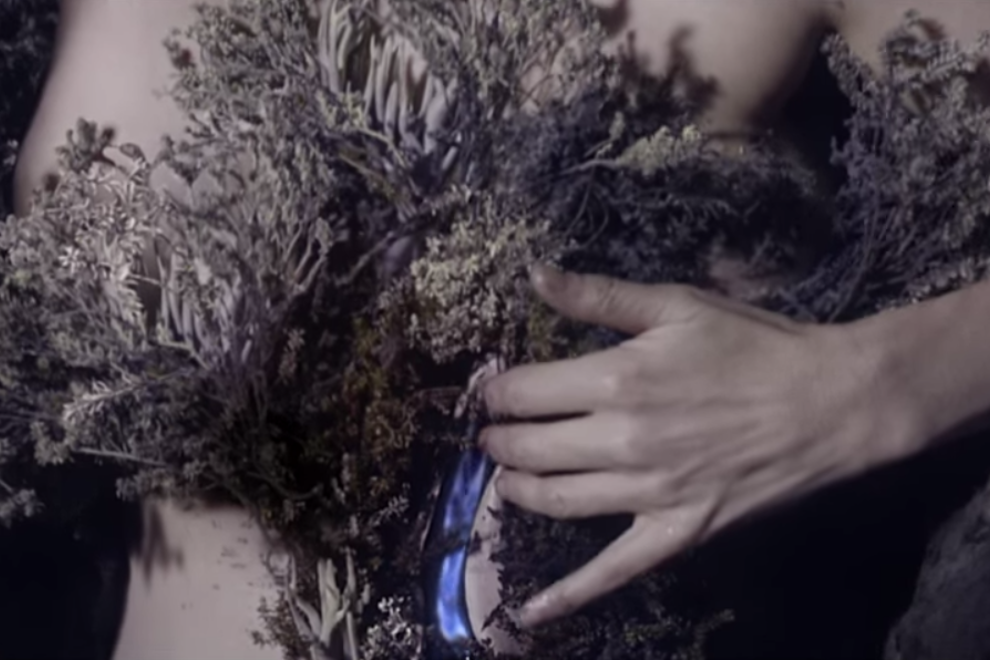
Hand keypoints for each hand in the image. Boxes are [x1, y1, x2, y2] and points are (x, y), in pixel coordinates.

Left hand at [480, 265, 917, 626]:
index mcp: (616, 379)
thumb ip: (600, 296)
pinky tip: (531, 611)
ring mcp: (647, 494)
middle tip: (492, 436)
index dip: (498, 393)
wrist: (830, 403)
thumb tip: (535, 275)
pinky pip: (613, 571)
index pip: (525, 393)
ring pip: (557, 500)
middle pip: (530, 449)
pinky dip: (570, 594)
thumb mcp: (676, 304)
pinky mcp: (676, 533)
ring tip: (505, 481)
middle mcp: (621, 440)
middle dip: (499, 441)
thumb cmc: (753, 346)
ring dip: (517, 490)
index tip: (493, 392)